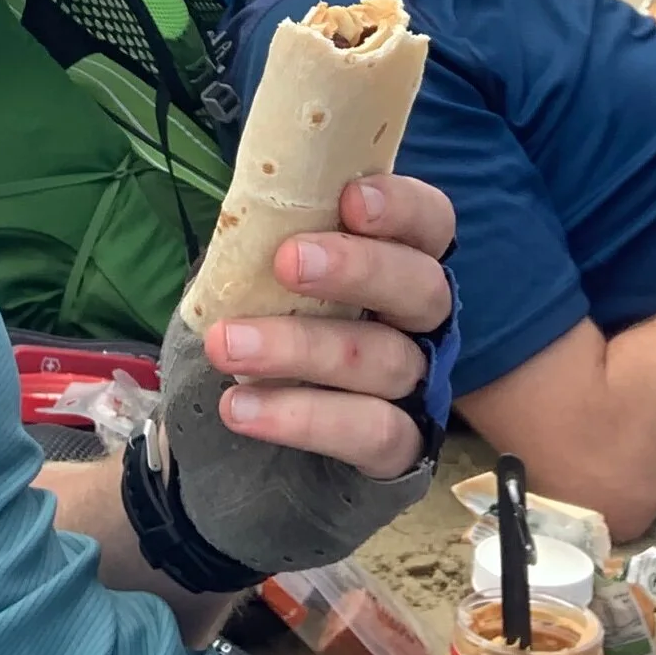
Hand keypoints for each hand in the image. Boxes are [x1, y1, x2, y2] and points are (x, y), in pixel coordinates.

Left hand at [199, 173, 455, 480]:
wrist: (238, 449)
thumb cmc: (256, 340)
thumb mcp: (252, 281)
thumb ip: (262, 245)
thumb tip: (245, 214)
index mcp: (396, 263)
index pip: (429, 222)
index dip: (402, 207)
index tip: (349, 201)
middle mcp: (419, 324)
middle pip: (422, 287)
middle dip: (358, 269)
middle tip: (289, 262)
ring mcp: (414, 390)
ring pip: (384, 361)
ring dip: (301, 347)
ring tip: (226, 345)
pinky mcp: (397, 453)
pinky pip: (370, 432)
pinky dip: (303, 417)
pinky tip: (241, 406)